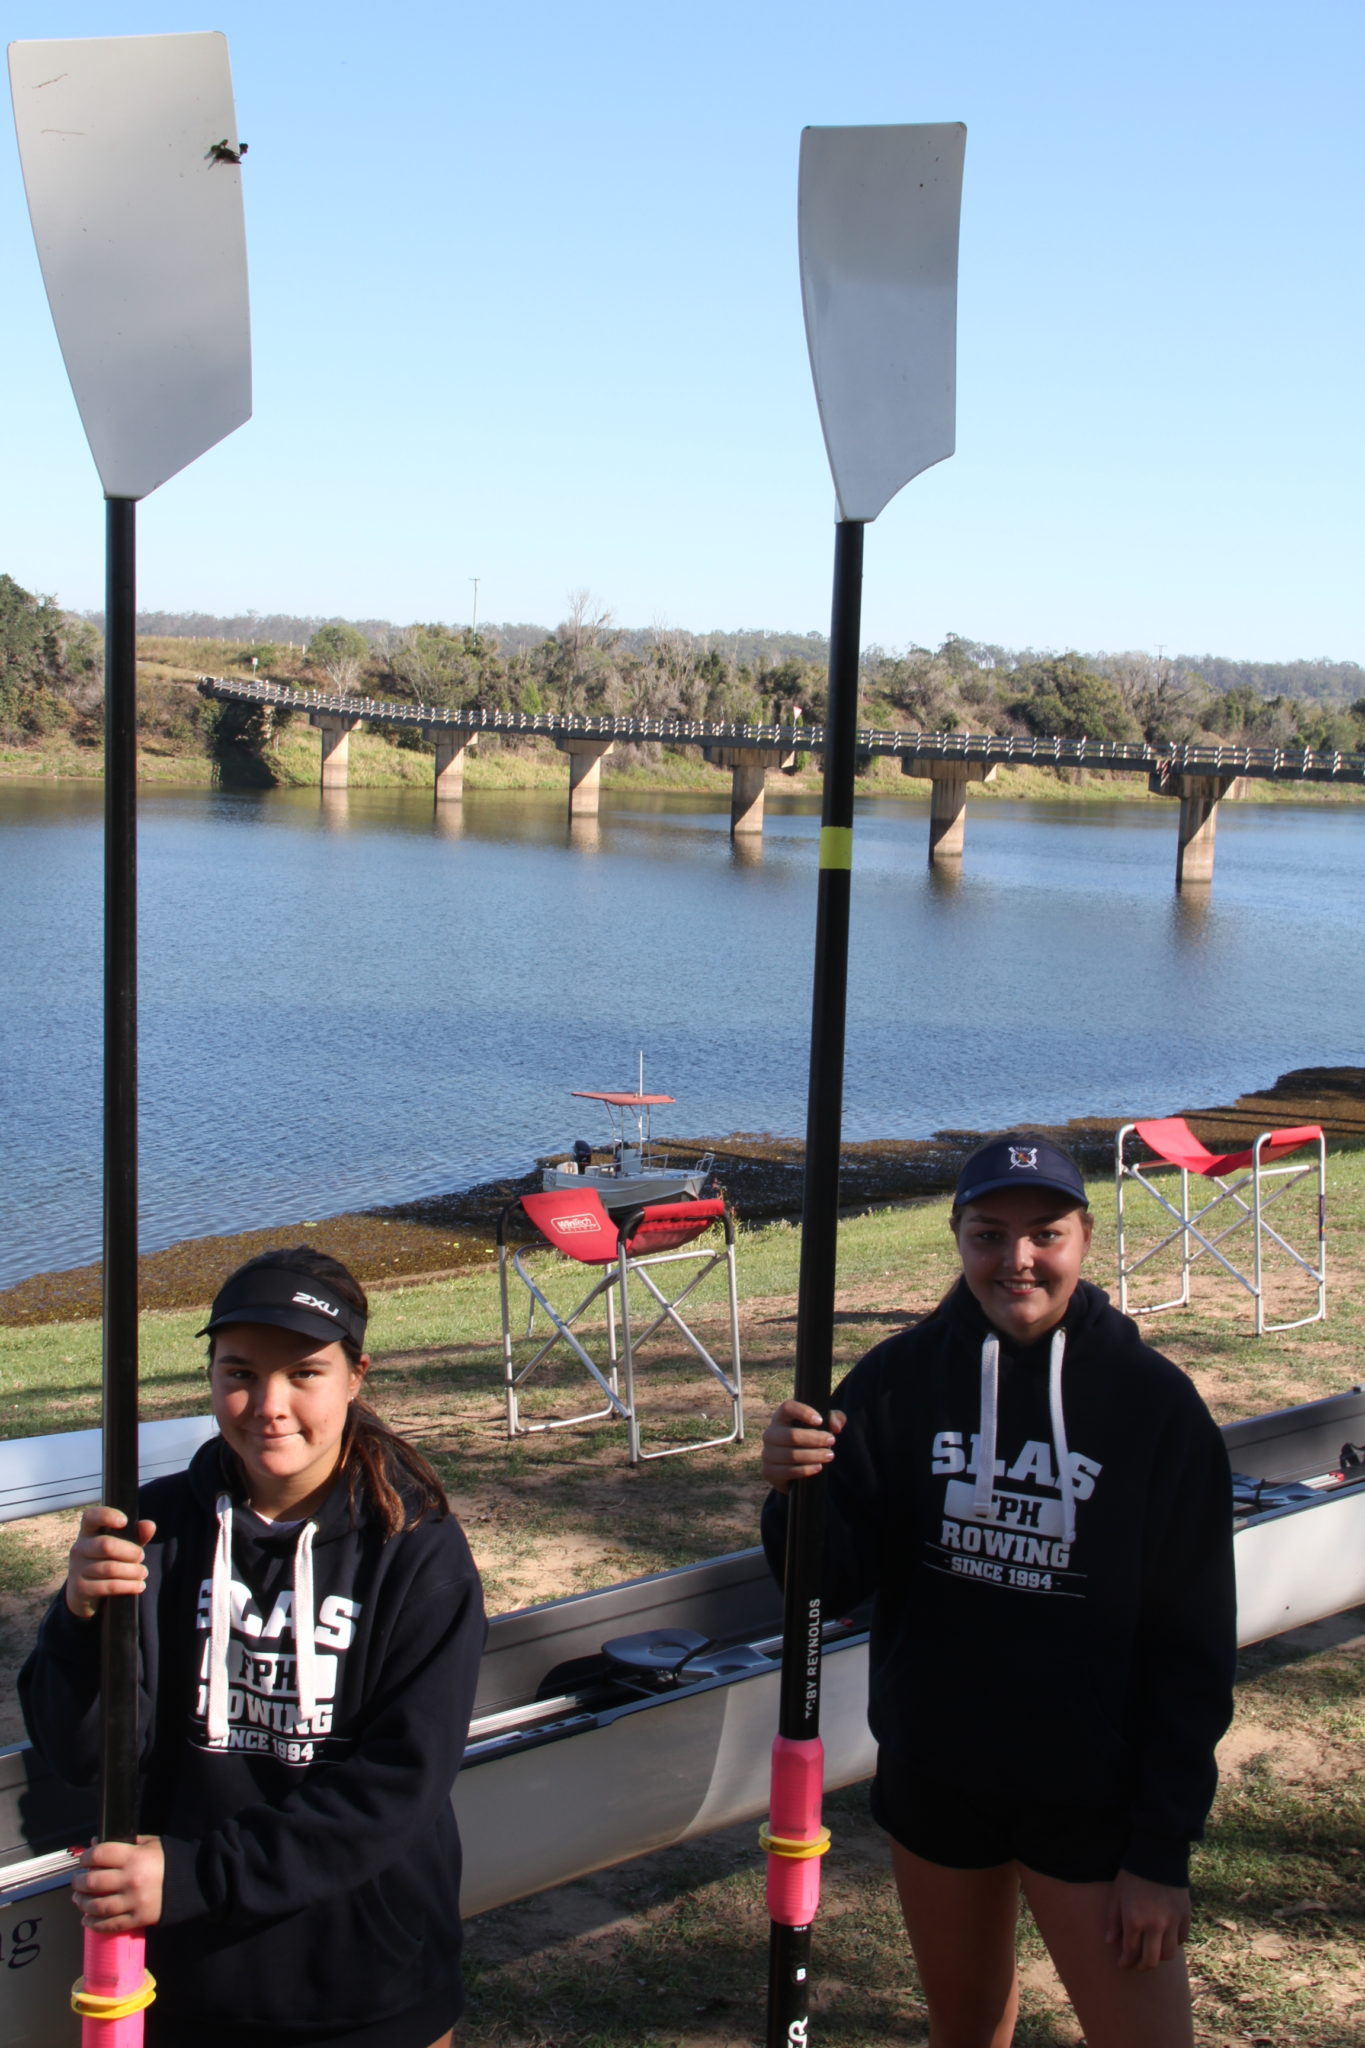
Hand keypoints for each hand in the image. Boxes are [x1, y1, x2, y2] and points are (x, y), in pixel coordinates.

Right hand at [65, 1505, 155, 1619]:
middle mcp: (79, 1548)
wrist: (86, 1594)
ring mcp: (77, 1568)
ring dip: (133, 1571)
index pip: (91, 1516)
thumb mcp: (122, 1547)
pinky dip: (128, 1586)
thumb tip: (149, 1525)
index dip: (107, 1516)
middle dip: (131, 1552)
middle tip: (141, 1557)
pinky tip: (139, 1586)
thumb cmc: (108, 1562)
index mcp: (88, 1532)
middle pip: (106, 1545)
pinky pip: (109, 1586)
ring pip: (110, 1568)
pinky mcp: (80, 1588)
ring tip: (143, 1573)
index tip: (124, 1521)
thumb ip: (137, 1536)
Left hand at [72, 1837, 163, 1930]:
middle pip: (94, 1882)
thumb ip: (124, 1843)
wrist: (195, 1882)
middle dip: (79, 1881)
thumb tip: (96, 1843)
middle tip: (77, 1880)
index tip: (83, 1859)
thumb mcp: (150, 1843)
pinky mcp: (137, 1919)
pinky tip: (87, 1919)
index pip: (100, 1855)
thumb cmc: (170, 1860)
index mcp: (135, 1857)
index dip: (87, 1856)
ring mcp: (133, 1902)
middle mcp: (131, 1880)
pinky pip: (110, 1925)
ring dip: (83, 1903)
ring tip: (78, 1899)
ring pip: (98, 1906)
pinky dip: (94, 1924)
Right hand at [761, 1400, 844, 1492]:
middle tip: (831, 1441)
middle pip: (792, 1435)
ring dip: (813, 1456)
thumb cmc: (809, 1440)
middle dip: (815, 1439)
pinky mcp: (769, 1471)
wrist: (794, 1468)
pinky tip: (818, 1467)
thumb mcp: (823, 1426)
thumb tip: (836, 1427)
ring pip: (791, 1455)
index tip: (820, 1421)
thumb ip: (834, 1419)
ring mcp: (767, 1453)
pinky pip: (787, 1471)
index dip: (803, 1412)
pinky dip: (805, 1470)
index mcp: (781, 1418)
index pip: (787, 1408)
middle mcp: (770, 1434)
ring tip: (829, 1456)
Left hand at [1105, 1870, 1189, 1969]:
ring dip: (1159, 1957)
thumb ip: (1113, 1921)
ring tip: (1152, 1953)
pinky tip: (1165, 1939)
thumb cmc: (1132, 1875)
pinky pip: (1181, 1939)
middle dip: (1142, 1966)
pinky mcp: (1185, 1916)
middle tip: (1137, 1965)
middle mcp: (1155, 1926)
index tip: (1123, 1964)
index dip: (1125, 1962)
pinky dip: (1173, 1943)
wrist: (1157, 1855)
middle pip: (1151, 1960)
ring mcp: (1172, 1922)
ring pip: (1168, 1954)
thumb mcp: (1116, 1895)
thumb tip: (1110, 1942)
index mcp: (1134, 1921)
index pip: (1130, 1953)